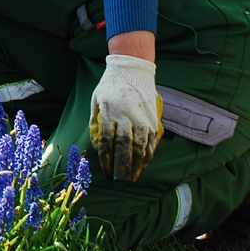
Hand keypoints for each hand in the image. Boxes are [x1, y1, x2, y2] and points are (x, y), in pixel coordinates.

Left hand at [89, 54, 163, 181]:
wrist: (132, 70)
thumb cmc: (110, 86)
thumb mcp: (96, 100)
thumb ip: (96, 122)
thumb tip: (98, 145)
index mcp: (110, 112)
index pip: (107, 141)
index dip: (106, 159)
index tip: (105, 172)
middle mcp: (127, 116)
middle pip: (124, 146)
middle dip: (121, 166)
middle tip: (119, 180)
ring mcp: (142, 118)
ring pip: (141, 146)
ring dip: (137, 164)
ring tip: (132, 177)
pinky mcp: (153, 119)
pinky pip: (151, 141)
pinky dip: (148, 155)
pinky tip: (143, 164)